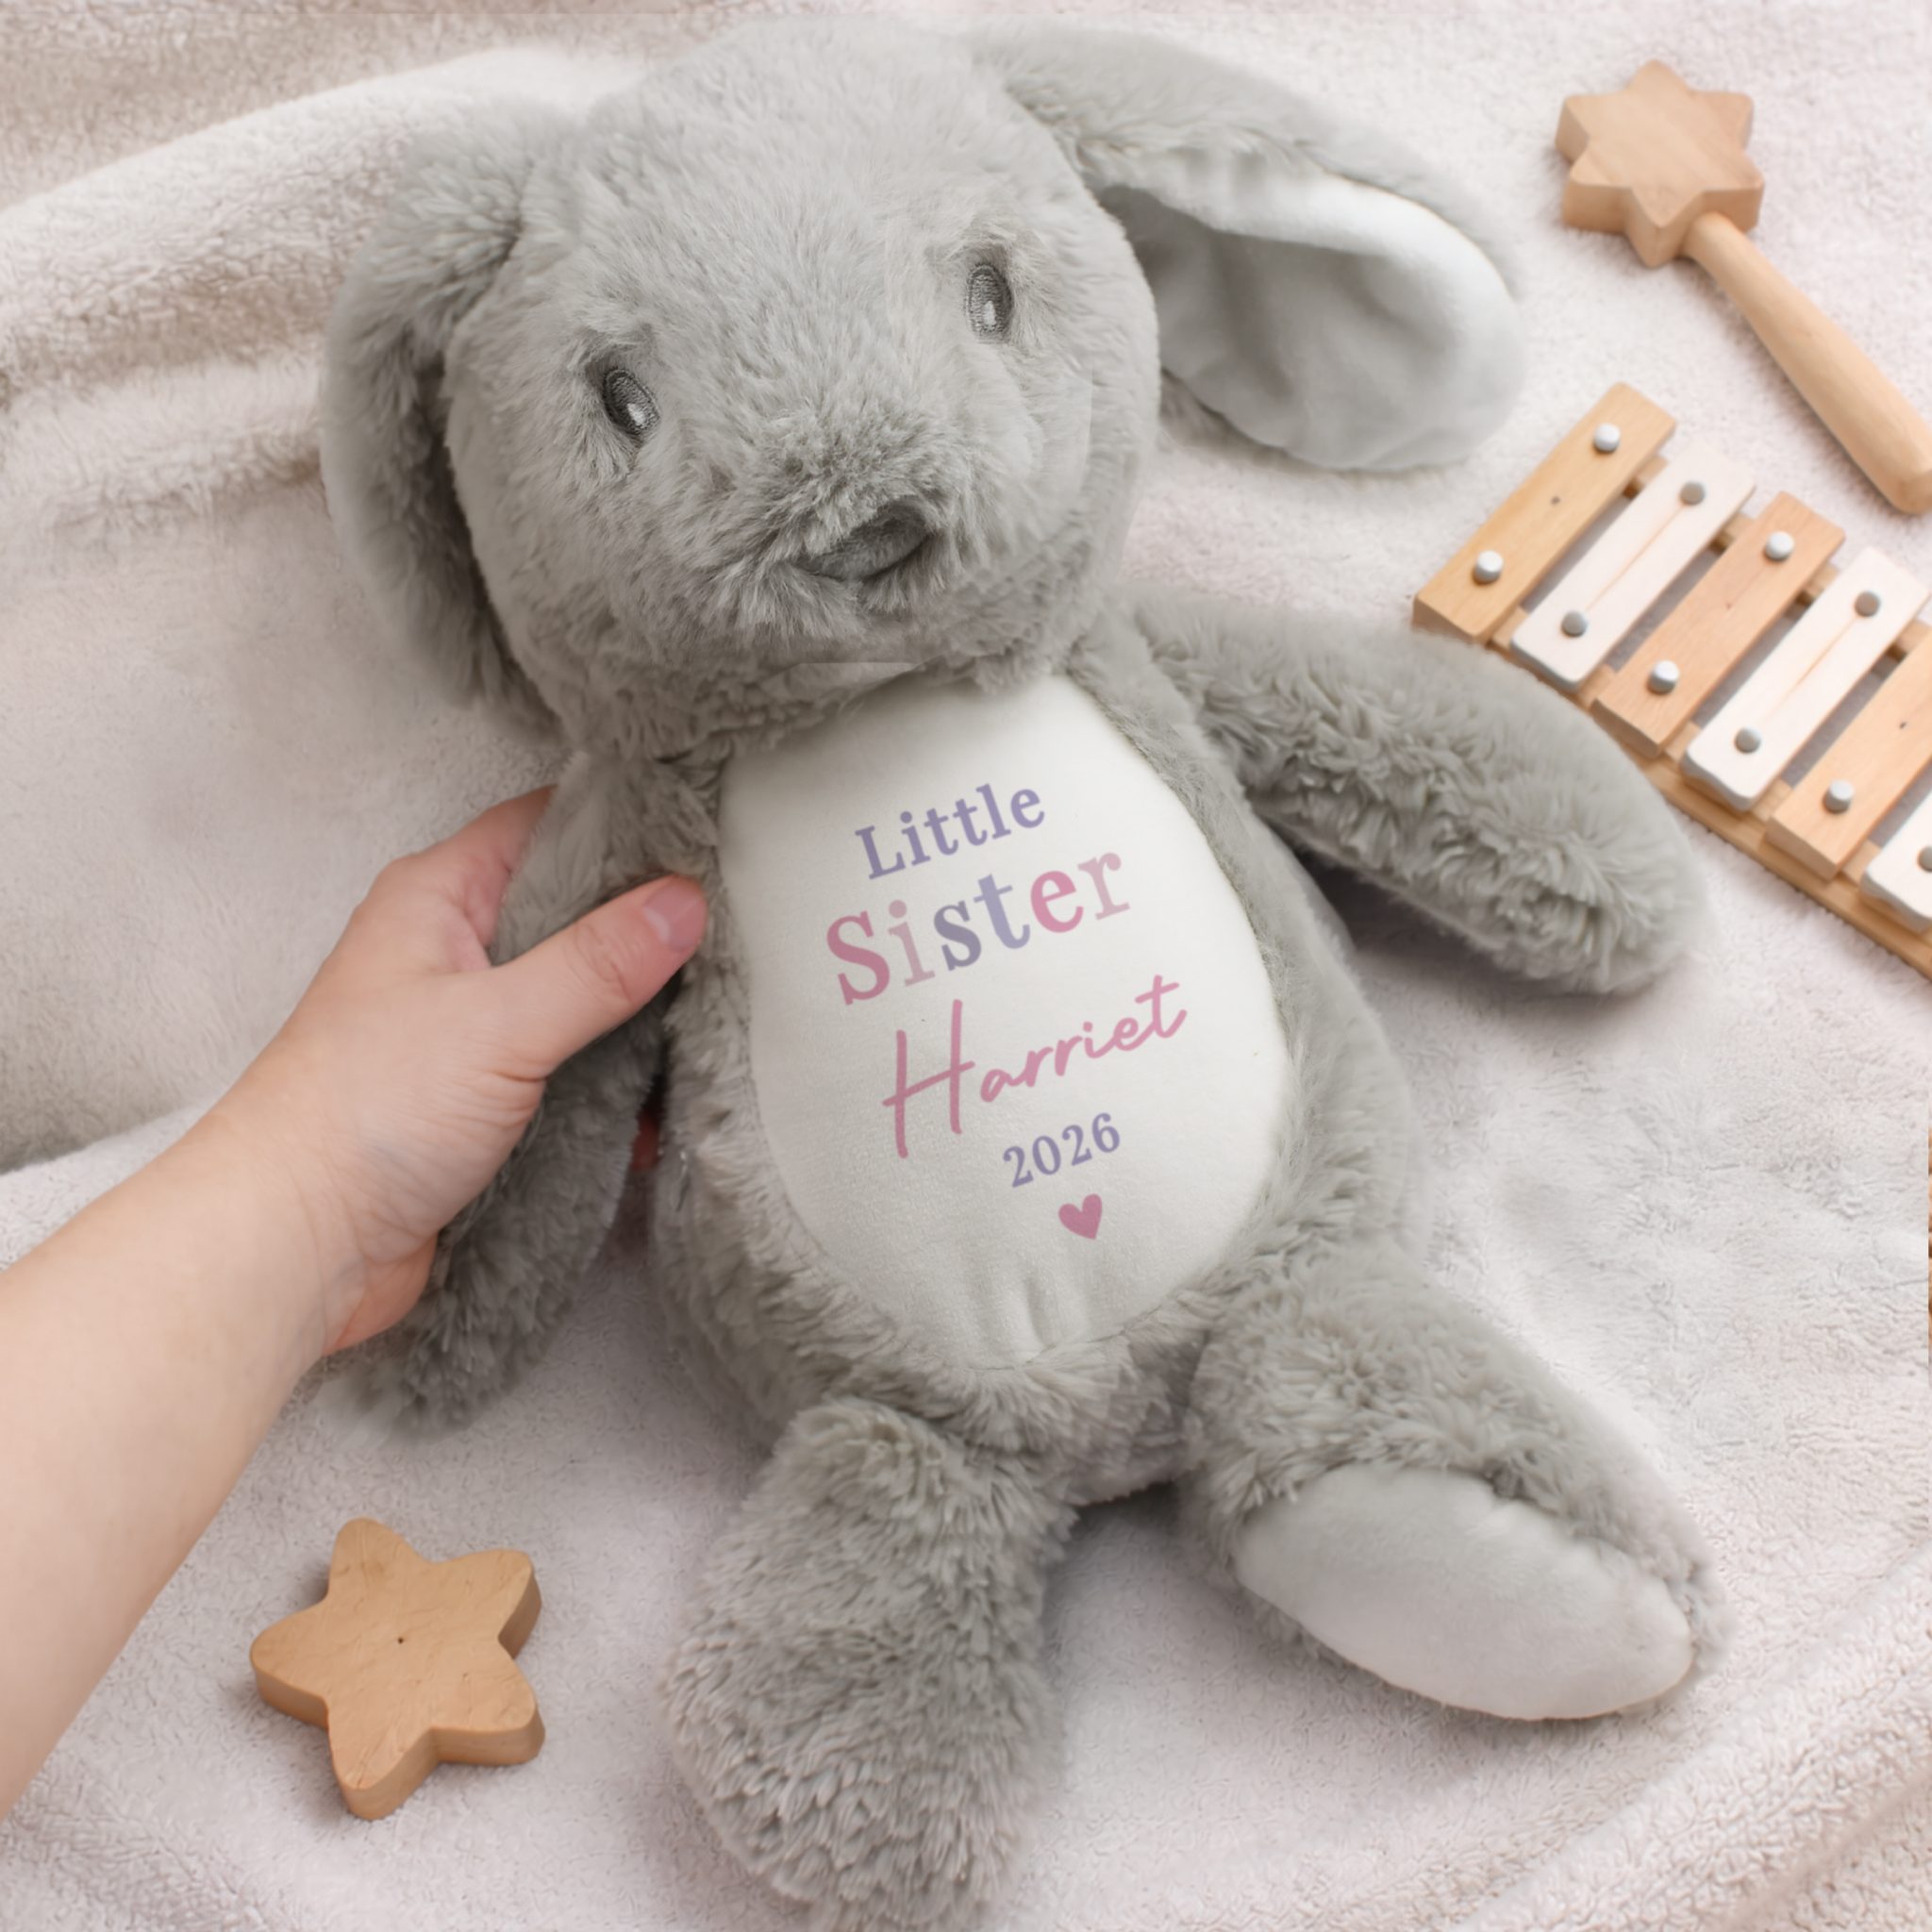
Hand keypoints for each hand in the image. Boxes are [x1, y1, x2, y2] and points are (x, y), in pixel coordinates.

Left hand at [203, 790, 704, 1358]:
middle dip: (646, 932)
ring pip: (579, 998)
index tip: (705, 840)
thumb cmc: (363, 1113)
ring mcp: (470, 1028)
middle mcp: (454, 952)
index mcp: (439, 898)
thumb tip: (684, 904)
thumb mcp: (498, 1022)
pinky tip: (667, 1105)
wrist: (297, 1246)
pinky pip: (571, 1071)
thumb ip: (598, 963)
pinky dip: (617, 1085)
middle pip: (573, 914)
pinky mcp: (485, 1100)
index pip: (547, 825)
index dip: (623, 825)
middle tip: (731, 936)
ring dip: (637, 1019)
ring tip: (715, 1023)